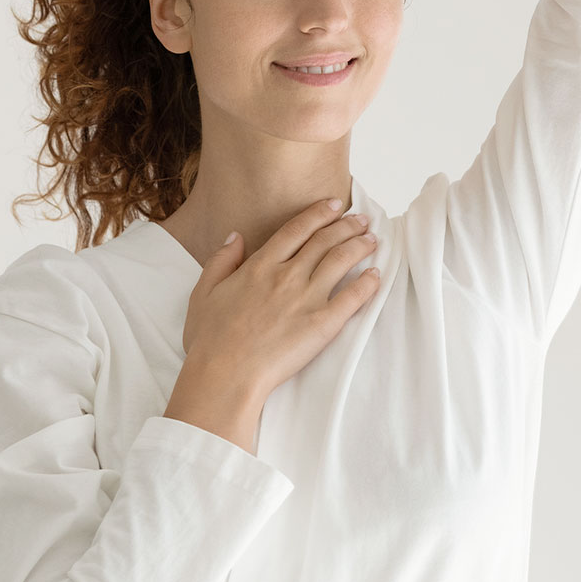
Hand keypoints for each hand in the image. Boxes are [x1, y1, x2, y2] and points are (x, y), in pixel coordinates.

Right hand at [180, 198, 379, 398]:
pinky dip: (368, 284)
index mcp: (260, 267)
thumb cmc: (211, 340)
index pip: (297, 230)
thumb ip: (221, 260)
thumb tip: (236, 236)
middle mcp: (287, 276)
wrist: (225, 375)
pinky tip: (376, 274)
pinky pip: (352, 297)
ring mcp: (307, 299)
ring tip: (373, 240)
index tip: (335, 205)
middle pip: (325, 241)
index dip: (319, 214)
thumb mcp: (203, 293)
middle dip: (347, 226)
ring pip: (341, 260)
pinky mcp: (323, 324)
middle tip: (362, 220)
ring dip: (360, 246)